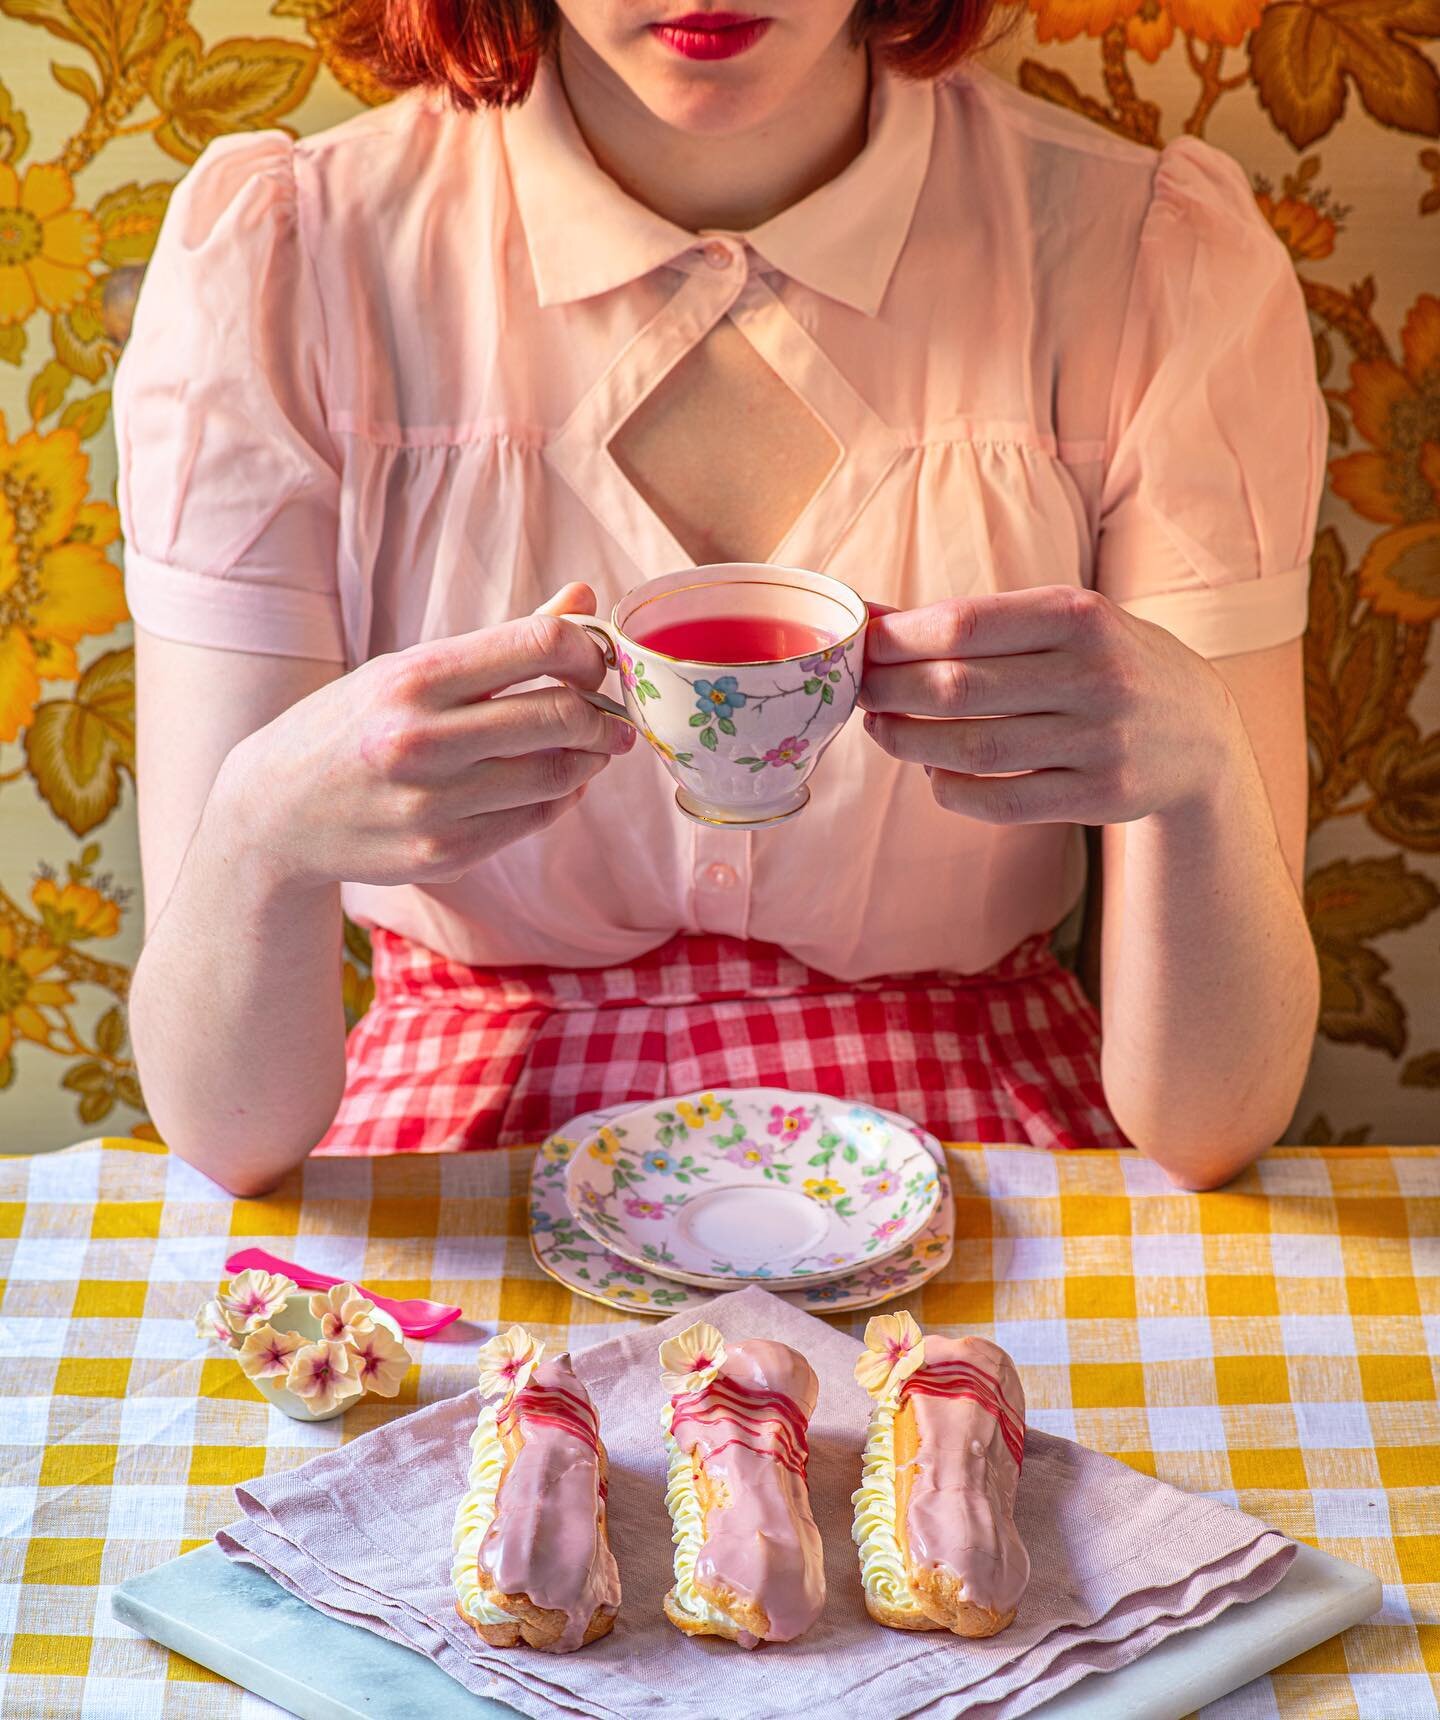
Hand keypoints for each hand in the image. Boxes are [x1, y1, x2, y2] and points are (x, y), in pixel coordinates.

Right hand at [219, 583, 631, 885]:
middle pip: (560, 715)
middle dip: (603, 713)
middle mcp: (422, 740)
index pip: (540, 645)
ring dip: (591, 757)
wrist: (273, 815)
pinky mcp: (446, 853)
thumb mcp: (408, 669)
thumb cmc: (350, 727)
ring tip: (591, 746)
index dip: (588, 650)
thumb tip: (584, 597)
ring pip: (558, 775)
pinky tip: (556, 781)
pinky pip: (534, 819)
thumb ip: (502, 642)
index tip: (595, 660)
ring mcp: (435, 804)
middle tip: (611, 713)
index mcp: (413, 678)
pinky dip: (561, 796)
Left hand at [859, 587, 1236, 825]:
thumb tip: (871, 616)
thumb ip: (974, 621)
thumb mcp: (1062, 621)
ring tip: (883, 730)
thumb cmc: (1105, 663)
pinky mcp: (1102, 796)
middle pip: (958, 688)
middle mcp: (1096, 675)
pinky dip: (951, 789)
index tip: (861, 646)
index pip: (964, 625)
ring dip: (908, 742)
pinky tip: (933, 773)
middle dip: (890, 691)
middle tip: (860, 692)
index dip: (897, 639)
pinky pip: (1000, 801)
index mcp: (1080, 615)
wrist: (1201, 733)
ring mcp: (1102, 740)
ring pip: (972, 749)